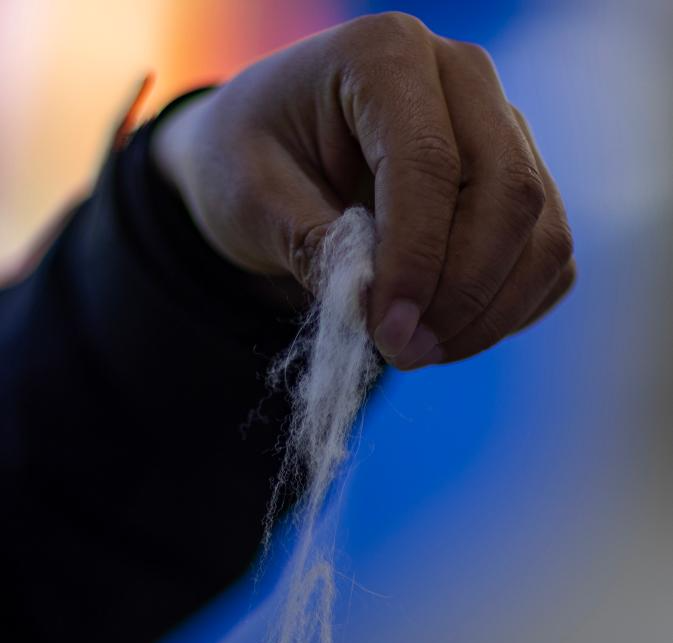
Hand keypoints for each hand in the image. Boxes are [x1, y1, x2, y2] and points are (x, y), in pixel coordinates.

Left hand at [152, 12, 574, 369]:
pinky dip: (510, 311)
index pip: (430, 161)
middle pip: (508, 193)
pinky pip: (549, 260)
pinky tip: (450, 335)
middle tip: (405, 352)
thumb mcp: (253, 199)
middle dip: (462, 292)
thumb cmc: (253, 160)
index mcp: (385, 55)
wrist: (274, 154)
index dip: (417, 259)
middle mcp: (462, 79)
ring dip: (490, 313)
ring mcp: (502, 132)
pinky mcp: (522, 185)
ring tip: (419, 351)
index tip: (390, 332)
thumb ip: (315, 249)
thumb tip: (377, 313)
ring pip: (542, 233)